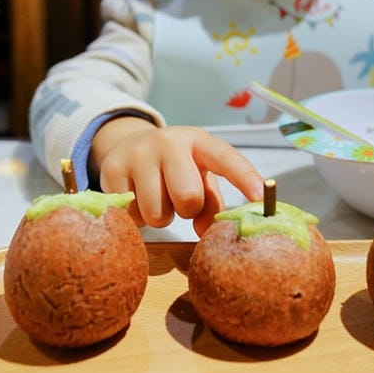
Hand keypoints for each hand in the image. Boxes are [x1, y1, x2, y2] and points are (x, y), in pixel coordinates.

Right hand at [91, 118, 264, 236]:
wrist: (129, 143)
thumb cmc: (176, 167)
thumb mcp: (199, 176)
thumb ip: (211, 203)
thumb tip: (206, 231)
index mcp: (198, 141)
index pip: (225, 158)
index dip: (245, 178)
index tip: (262, 195)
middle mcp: (168, 142)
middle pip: (188, 196)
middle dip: (187, 210)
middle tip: (180, 201)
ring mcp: (137, 154)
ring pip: (157, 212)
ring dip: (161, 216)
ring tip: (158, 199)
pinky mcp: (111, 171)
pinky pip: (132, 215)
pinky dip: (137, 216)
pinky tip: (137, 198)